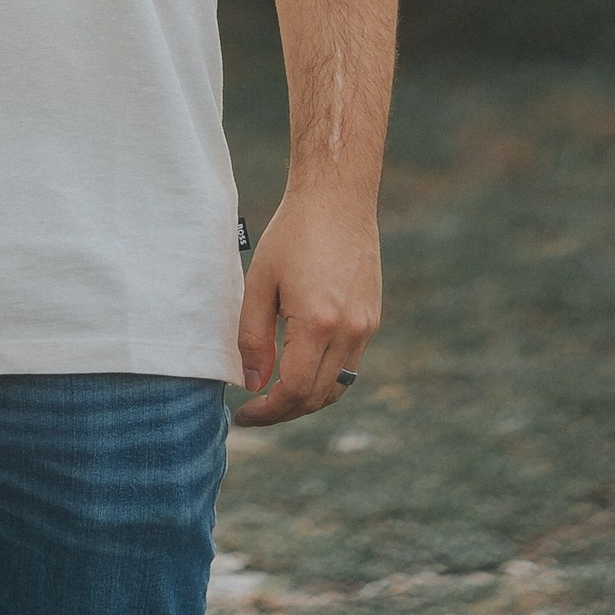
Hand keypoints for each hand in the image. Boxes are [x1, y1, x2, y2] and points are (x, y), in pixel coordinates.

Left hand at [234, 183, 381, 423]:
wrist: (337, 200)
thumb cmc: (292, 234)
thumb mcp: (259, 282)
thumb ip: (253, 337)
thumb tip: (253, 384)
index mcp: (318, 323)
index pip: (294, 390)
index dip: (267, 411)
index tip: (243, 415)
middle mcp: (349, 331)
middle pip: (317, 397)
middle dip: (284, 412)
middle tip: (253, 411)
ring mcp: (366, 328)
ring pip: (337, 387)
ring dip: (306, 400)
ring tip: (274, 395)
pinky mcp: (371, 320)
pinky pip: (349, 366)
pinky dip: (324, 378)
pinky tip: (299, 367)